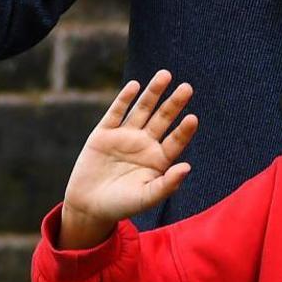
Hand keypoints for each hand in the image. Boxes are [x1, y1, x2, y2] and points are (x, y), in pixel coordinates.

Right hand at [58, 71, 196, 248]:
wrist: (88, 206)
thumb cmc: (121, 205)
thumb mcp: (146, 198)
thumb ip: (167, 184)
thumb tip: (187, 167)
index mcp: (159, 159)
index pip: (176, 140)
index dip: (184, 130)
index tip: (193, 118)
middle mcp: (145, 144)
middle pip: (163, 119)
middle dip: (174, 103)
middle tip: (187, 87)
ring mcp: (125, 136)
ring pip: (142, 110)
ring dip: (153, 93)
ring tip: (165, 75)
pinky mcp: (103, 133)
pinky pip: (116, 113)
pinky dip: (124, 99)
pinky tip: (135, 86)